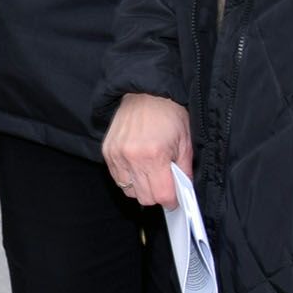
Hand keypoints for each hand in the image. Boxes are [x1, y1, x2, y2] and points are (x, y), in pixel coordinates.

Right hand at [102, 92, 192, 209]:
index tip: (174, 199)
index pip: (161, 195)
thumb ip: (184, 171)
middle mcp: (132, 157)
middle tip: (164, 184)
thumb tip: (182, 193)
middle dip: (157, 195)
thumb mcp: (185, 142)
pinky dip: (128, 178)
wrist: (146, 92)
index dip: (171, 201)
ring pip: (129, 191)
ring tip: (150, 174)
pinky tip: (138, 167)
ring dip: (141, 188)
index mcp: (155, 155)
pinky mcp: (107, 152)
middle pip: (144, 197)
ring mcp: (117, 155)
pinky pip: (117, 179)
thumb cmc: (169, 113)